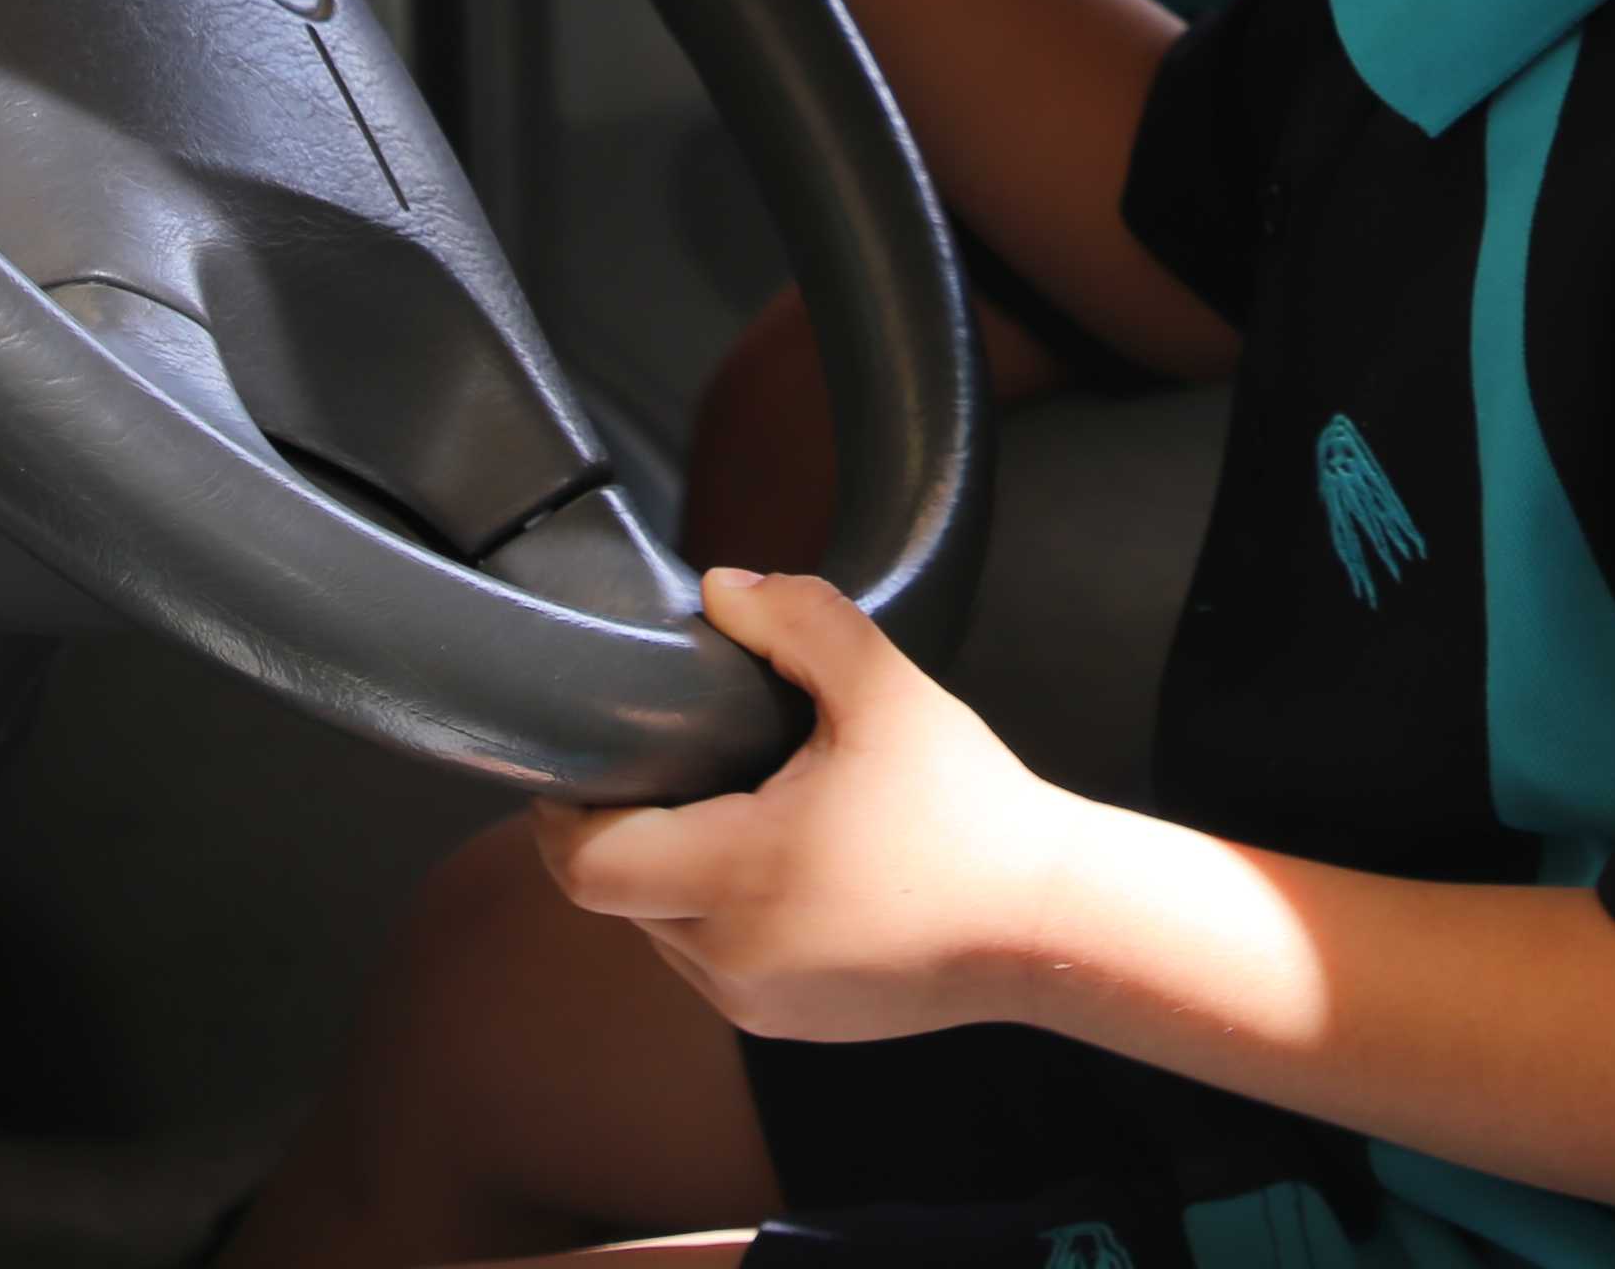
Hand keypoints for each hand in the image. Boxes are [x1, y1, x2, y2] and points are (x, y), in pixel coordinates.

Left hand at [536, 570, 1095, 1043]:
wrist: (1048, 921)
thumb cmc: (970, 812)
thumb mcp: (885, 689)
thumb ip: (796, 620)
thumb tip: (720, 590)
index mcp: (739, 875)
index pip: (584, 864)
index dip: (566, 810)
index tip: (591, 757)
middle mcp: (730, 957)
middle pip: (617, 894)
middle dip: (628, 828)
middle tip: (673, 764)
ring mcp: (757, 1002)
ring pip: (662, 933)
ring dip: (673, 874)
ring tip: (735, 809)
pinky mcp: (789, 1023)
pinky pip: (713, 965)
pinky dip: (720, 915)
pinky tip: (780, 864)